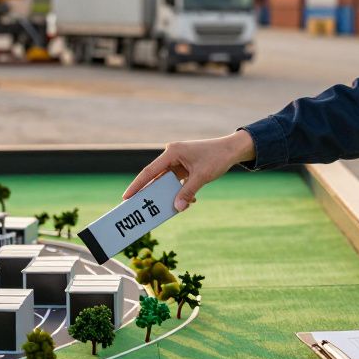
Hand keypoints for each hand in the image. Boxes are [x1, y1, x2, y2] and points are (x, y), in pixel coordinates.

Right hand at [123, 131, 254, 211]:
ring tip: (162, 208)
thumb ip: (188, 192)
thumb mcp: (202, 176)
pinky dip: (180, 192)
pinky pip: (177, 182)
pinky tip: (189, 201)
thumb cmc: (216, 157)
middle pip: (156, 178)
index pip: (150, 171)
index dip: (137, 185)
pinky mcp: (184, 167)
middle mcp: (172, 155)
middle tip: (139, 207)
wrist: (232, 150)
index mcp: (172, 152)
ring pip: (167, 182)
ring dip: (169, 194)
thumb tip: (177, 208)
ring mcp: (178, 161)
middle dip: (151, 193)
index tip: (126, 197)